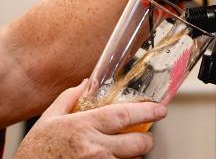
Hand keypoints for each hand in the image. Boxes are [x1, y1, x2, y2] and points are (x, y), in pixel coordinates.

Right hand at [13, 80, 166, 158]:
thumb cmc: (37, 151)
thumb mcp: (49, 118)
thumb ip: (69, 98)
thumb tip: (87, 82)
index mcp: (84, 126)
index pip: (124, 116)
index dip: (147, 111)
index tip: (160, 109)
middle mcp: (95, 148)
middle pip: (137, 143)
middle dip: (146, 139)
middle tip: (145, 136)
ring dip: (133, 155)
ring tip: (123, 150)